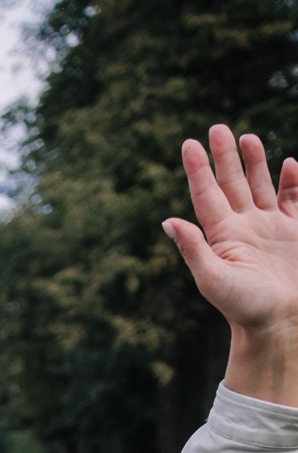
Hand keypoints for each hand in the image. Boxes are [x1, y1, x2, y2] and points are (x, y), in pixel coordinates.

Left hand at [165, 125, 297, 404]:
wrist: (282, 324)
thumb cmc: (243, 307)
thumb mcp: (213, 279)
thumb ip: (193, 249)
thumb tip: (167, 220)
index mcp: (222, 235)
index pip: (206, 194)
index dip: (198, 169)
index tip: (189, 143)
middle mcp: (245, 227)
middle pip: (233, 183)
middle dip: (226, 156)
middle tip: (217, 127)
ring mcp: (272, 228)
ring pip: (263, 186)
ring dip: (256, 163)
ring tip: (248, 138)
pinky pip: (295, 200)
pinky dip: (292, 181)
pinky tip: (288, 164)